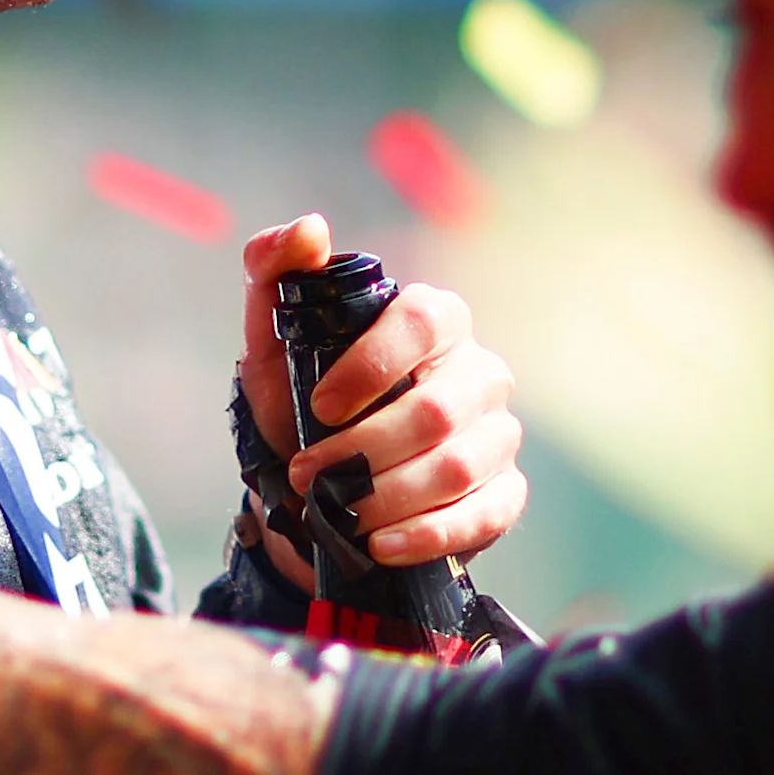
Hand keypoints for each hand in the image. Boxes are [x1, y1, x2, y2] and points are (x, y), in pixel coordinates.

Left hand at [238, 215, 526, 580]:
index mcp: (434, 321)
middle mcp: (478, 372)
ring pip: (459, 466)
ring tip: (337, 513)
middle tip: (308, 474)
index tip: (318, 406)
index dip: (373, 364)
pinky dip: (427, 534)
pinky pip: (484, 514)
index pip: (426, 321)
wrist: (312, 493)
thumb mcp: (270, 339)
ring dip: (387, 497)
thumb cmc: (297, 404)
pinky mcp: (503, 495)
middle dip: (365, 450)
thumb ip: (273, 270)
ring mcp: (497, 435)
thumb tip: (311, 230)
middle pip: (440, 409)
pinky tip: (381, 544)